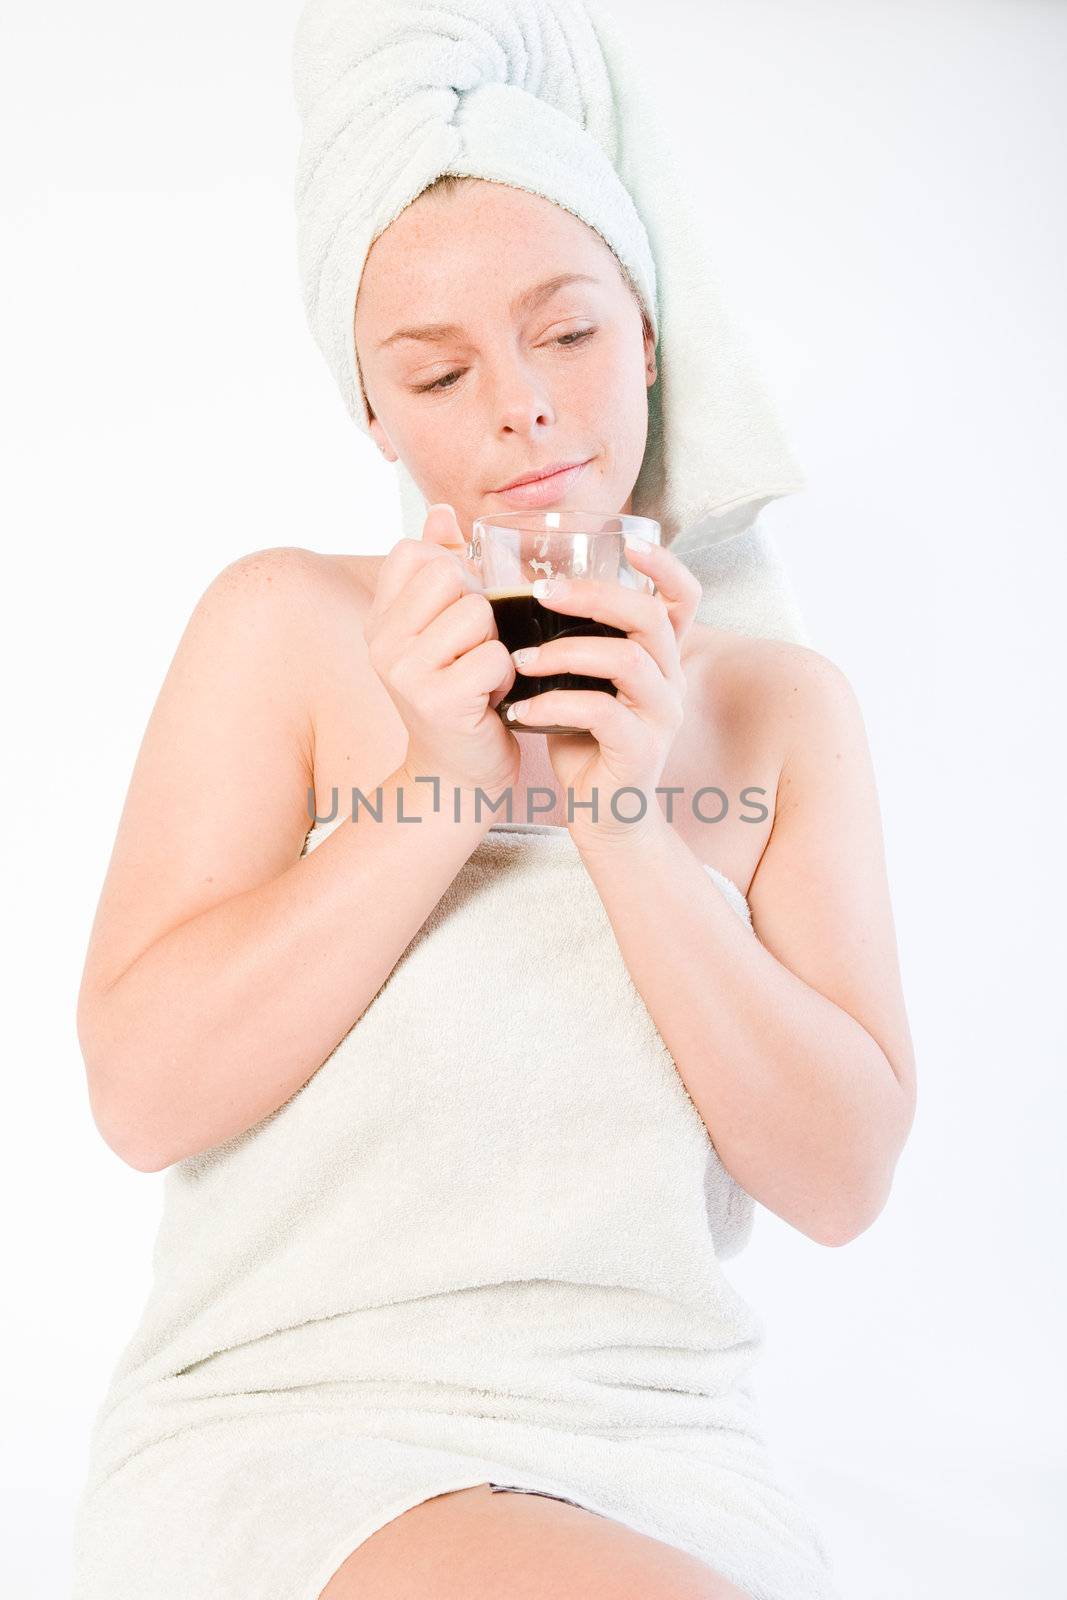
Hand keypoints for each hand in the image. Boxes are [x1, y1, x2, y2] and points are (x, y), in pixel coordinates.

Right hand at [365, 504, 520, 803]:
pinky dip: (504, 677)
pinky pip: (494, 657)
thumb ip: (439, 567)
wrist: (456, 776)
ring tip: (482, 675)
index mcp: (380, 618)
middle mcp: (382, 642)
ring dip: (496, 645)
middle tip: (473, 650)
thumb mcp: (439, 630)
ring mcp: (405, 672)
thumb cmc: (458, 696)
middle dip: (480, 608)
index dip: (452, 572)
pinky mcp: (437, 701)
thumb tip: (442, 511)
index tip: (455, 614)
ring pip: (478, 614)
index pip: (415, 552)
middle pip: (452, 576)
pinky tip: (490, 699)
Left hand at [505, 538, 701, 844]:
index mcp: (660, 657)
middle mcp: (671, 680)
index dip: (665, 565)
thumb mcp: (583, 682)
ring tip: (520, 659)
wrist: (604, 817)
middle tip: (541, 592)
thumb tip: (524, 590)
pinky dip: (555, 705)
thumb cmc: (586, 742)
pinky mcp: (641, 751)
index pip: (683, 599)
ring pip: (628, 660)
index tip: (628, 541)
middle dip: (593, 596)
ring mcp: (661, 716)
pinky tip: (521, 712)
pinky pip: (602, 713)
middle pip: (650, 617)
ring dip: (566, 651)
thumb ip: (573, 641)